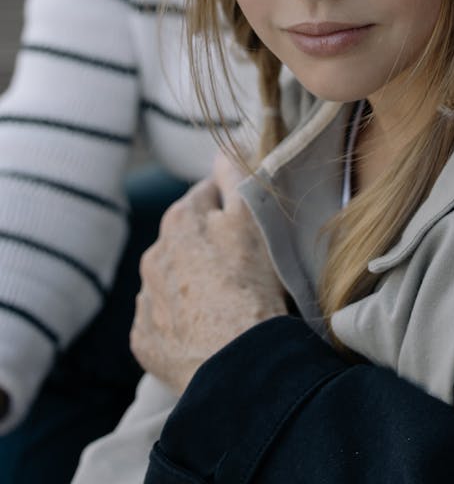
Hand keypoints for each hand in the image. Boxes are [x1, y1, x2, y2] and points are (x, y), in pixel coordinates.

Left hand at [131, 154, 287, 393]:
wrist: (235, 359)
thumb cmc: (250, 281)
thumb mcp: (252, 217)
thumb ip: (235, 177)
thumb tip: (222, 152)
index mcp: (179, 220)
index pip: (205, 196)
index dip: (230, 207)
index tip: (250, 224)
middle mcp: (153, 256)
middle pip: (185, 240)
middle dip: (208, 247)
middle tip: (244, 267)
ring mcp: (145, 301)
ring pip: (172, 281)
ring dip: (192, 285)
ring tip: (226, 304)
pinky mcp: (144, 342)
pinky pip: (163, 323)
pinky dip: (181, 323)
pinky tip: (207, 332)